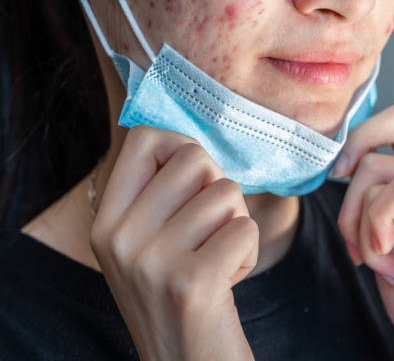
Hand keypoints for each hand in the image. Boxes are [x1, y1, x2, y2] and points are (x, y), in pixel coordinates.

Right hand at [90, 126, 256, 360]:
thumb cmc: (180, 294)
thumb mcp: (149, 243)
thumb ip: (160, 193)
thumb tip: (189, 139)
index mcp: (107, 222)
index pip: (145, 138)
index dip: (182, 147)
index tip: (194, 180)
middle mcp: (120, 238)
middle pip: (194, 158)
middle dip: (218, 188)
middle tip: (210, 229)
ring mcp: (151, 261)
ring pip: (226, 193)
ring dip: (236, 225)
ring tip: (216, 259)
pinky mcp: (191, 282)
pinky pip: (246, 229)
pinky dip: (249, 253)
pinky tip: (227, 280)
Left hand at [334, 106, 393, 360]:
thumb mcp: (380, 233)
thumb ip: (372, 194)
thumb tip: (340, 162)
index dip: (358, 138)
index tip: (336, 174)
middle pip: (374, 156)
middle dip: (348, 208)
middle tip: (359, 250)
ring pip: (379, 173)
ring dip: (361, 225)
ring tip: (379, 262)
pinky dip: (378, 227)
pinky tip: (391, 265)